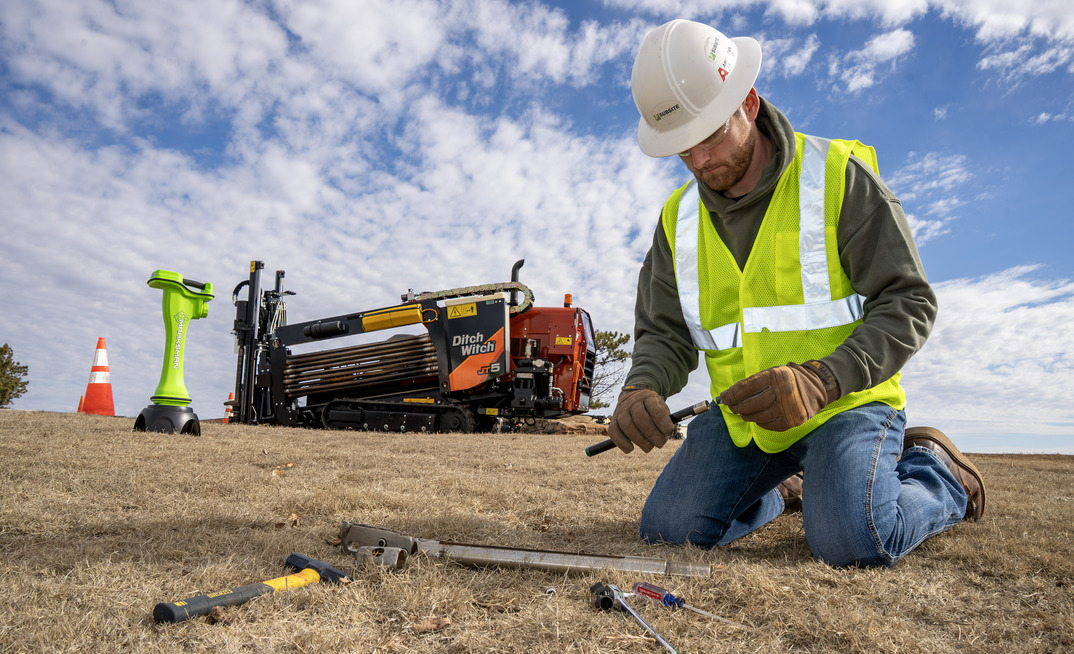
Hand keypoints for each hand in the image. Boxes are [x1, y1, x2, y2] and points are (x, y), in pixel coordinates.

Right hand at [608, 386, 675, 452]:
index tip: (669, 432)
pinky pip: (614, 432)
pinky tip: (631, 448)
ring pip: (627, 425)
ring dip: (639, 440)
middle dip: (652, 434)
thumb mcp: (662, 409)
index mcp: (649, 397)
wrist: (634, 399)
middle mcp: (633, 402)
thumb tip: (670, 432)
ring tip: (648, 447)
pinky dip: (622, 442)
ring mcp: (621, 410)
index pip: (656, 410)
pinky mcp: (613, 421)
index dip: (663, 423)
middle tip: (660, 443)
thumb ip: (666, 420)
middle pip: (641, 418)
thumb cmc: (652, 409)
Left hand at [719, 361, 839, 431]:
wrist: (816, 387)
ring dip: (747, 415)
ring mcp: (788, 408)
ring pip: (759, 416)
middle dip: (737, 406)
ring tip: (742, 413)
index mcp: (775, 376)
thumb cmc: (788, 379)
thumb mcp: (773, 373)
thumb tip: (730, 395)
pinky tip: (756, 419)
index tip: (724, 398)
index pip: (747, 387)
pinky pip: (769, 425)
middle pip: (751, 403)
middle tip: (732, 407)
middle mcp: (782, 391)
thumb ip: (753, 383)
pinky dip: (760, 423)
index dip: (732, 394)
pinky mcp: (792, 421)